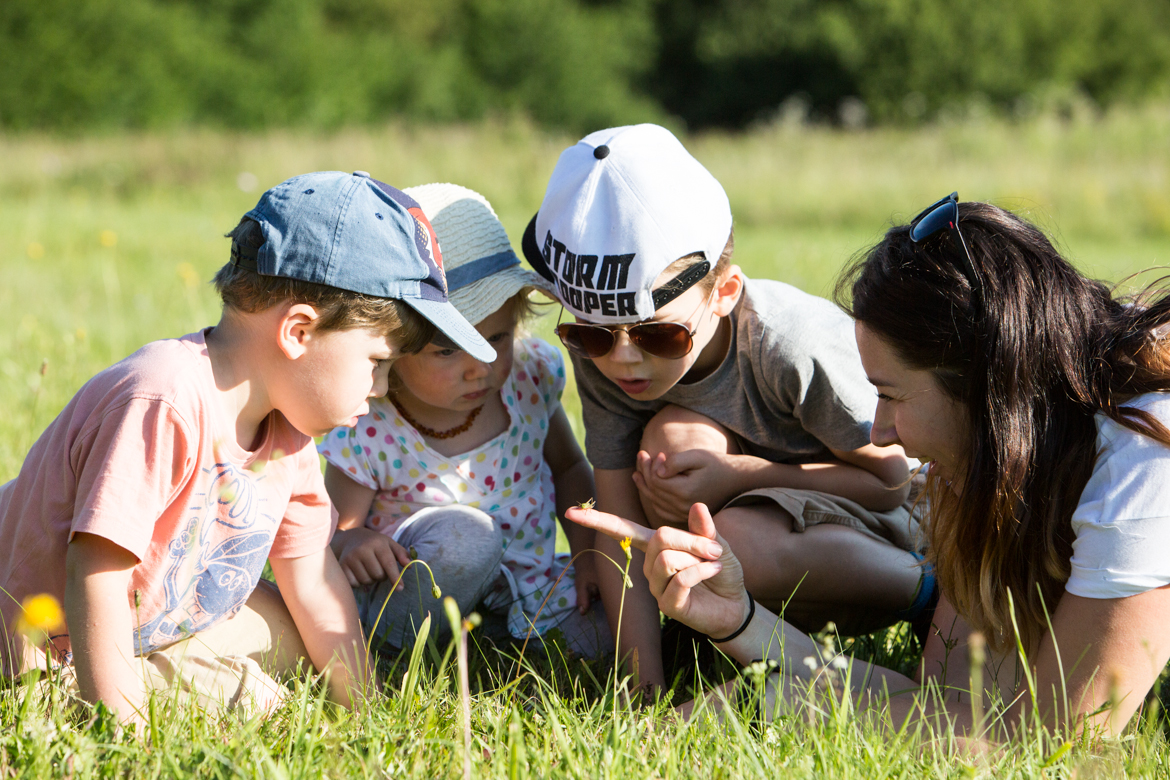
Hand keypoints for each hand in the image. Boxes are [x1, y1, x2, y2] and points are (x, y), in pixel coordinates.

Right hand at [332, 527, 411, 587]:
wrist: (351, 539)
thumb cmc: (375, 544)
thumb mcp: (389, 544)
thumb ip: (401, 554)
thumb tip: (410, 565)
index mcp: (377, 543)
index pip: (388, 563)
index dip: (395, 577)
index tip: (400, 588)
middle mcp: (362, 549)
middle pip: (378, 575)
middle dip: (382, 576)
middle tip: (379, 568)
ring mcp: (350, 558)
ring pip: (367, 581)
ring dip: (371, 579)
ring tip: (369, 569)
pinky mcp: (342, 566)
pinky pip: (355, 584)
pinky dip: (359, 582)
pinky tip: (359, 572)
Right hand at [565, 502, 749, 638]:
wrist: (734, 605)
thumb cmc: (719, 571)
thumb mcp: (715, 544)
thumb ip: (703, 527)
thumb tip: (697, 505)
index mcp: (654, 546)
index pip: (621, 530)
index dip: (596, 520)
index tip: (570, 511)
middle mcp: (649, 566)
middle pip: (660, 537)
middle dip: (692, 540)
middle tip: (713, 550)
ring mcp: (656, 586)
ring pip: (667, 558)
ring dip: (698, 558)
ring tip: (712, 565)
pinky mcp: (667, 605)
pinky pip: (679, 579)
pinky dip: (702, 572)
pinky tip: (713, 574)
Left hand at [633, 449, 740, 527]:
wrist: (736, 481)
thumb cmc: (717, 465)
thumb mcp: (697, 456)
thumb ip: (676, 462)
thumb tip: (658, 470)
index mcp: (685, 492)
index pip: (656, 479)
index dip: (652, 464)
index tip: (659, 452)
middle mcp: (683, 507)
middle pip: (653, 490)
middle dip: (645, 470)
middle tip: (642, 454)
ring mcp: (684, 515)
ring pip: (655, 500)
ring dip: (646, 484)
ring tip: (639, 470)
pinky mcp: (685, 517)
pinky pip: (662, 509)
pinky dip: (654, 498)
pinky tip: (649, 486)